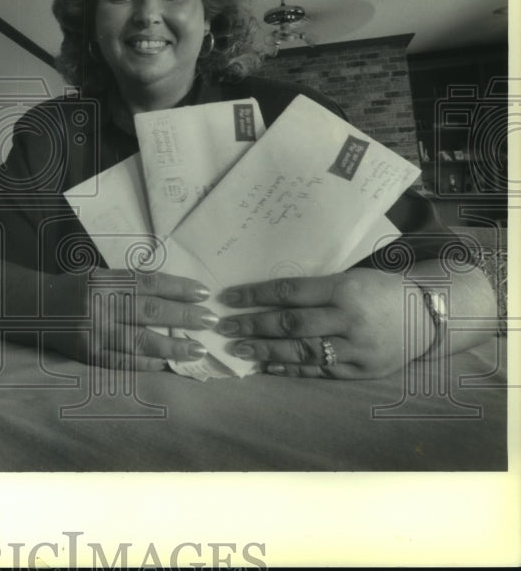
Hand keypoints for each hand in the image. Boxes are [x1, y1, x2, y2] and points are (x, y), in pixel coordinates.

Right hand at [48, 269, 214, 370]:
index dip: (178, 288)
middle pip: (149, 311)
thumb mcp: (99, 275)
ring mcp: (93, 332)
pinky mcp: (88, 355)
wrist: (35, 309)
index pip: (148, 283)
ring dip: (172, 347)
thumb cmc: (75, 288)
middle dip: (183, 317)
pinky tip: (167, 365)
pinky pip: (122, 362)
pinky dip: (146, 364)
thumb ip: (129, 283)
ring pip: (139, 341)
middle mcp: (98, 306)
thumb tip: (174, 294)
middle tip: (210, 320)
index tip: (204, 293)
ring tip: (197, 349)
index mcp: (103, 281)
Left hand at [216, 268, 434, 378]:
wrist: (426, 314)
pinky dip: (291, 370)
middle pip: (292, 324)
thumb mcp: (348, 279)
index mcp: (344, 288)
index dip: (255, 295)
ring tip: (239, 350)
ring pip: (303, 351)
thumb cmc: (377, 291)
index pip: (289, 291)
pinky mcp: (362, 370)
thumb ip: (313, 290)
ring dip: (266, 352)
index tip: (227, 298)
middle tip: (224, 328)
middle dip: (253, 326)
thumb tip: (263, 297)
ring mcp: (357, 348)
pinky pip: (320, 371)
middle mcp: (349, 319)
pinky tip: (267, 368)